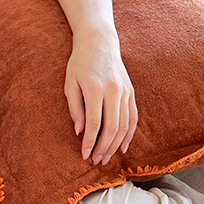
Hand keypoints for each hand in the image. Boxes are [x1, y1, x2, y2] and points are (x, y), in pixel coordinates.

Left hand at [64, 33, 137, 165]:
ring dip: (115, 145)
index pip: (95, 123)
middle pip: (112, 128)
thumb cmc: (80, 63)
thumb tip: (80, 132)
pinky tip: (122, 147)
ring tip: (106, 158)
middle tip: (95, 161)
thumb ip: (75, 108)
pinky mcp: (131, 92)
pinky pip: (133, 117)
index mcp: (96, 88)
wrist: (99, 42)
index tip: (84, 155)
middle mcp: (113, 90)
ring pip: (124, 126)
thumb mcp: (70, 83)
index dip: (89, 142)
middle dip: (103, 148)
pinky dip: (129, 134)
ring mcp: (125, 91)